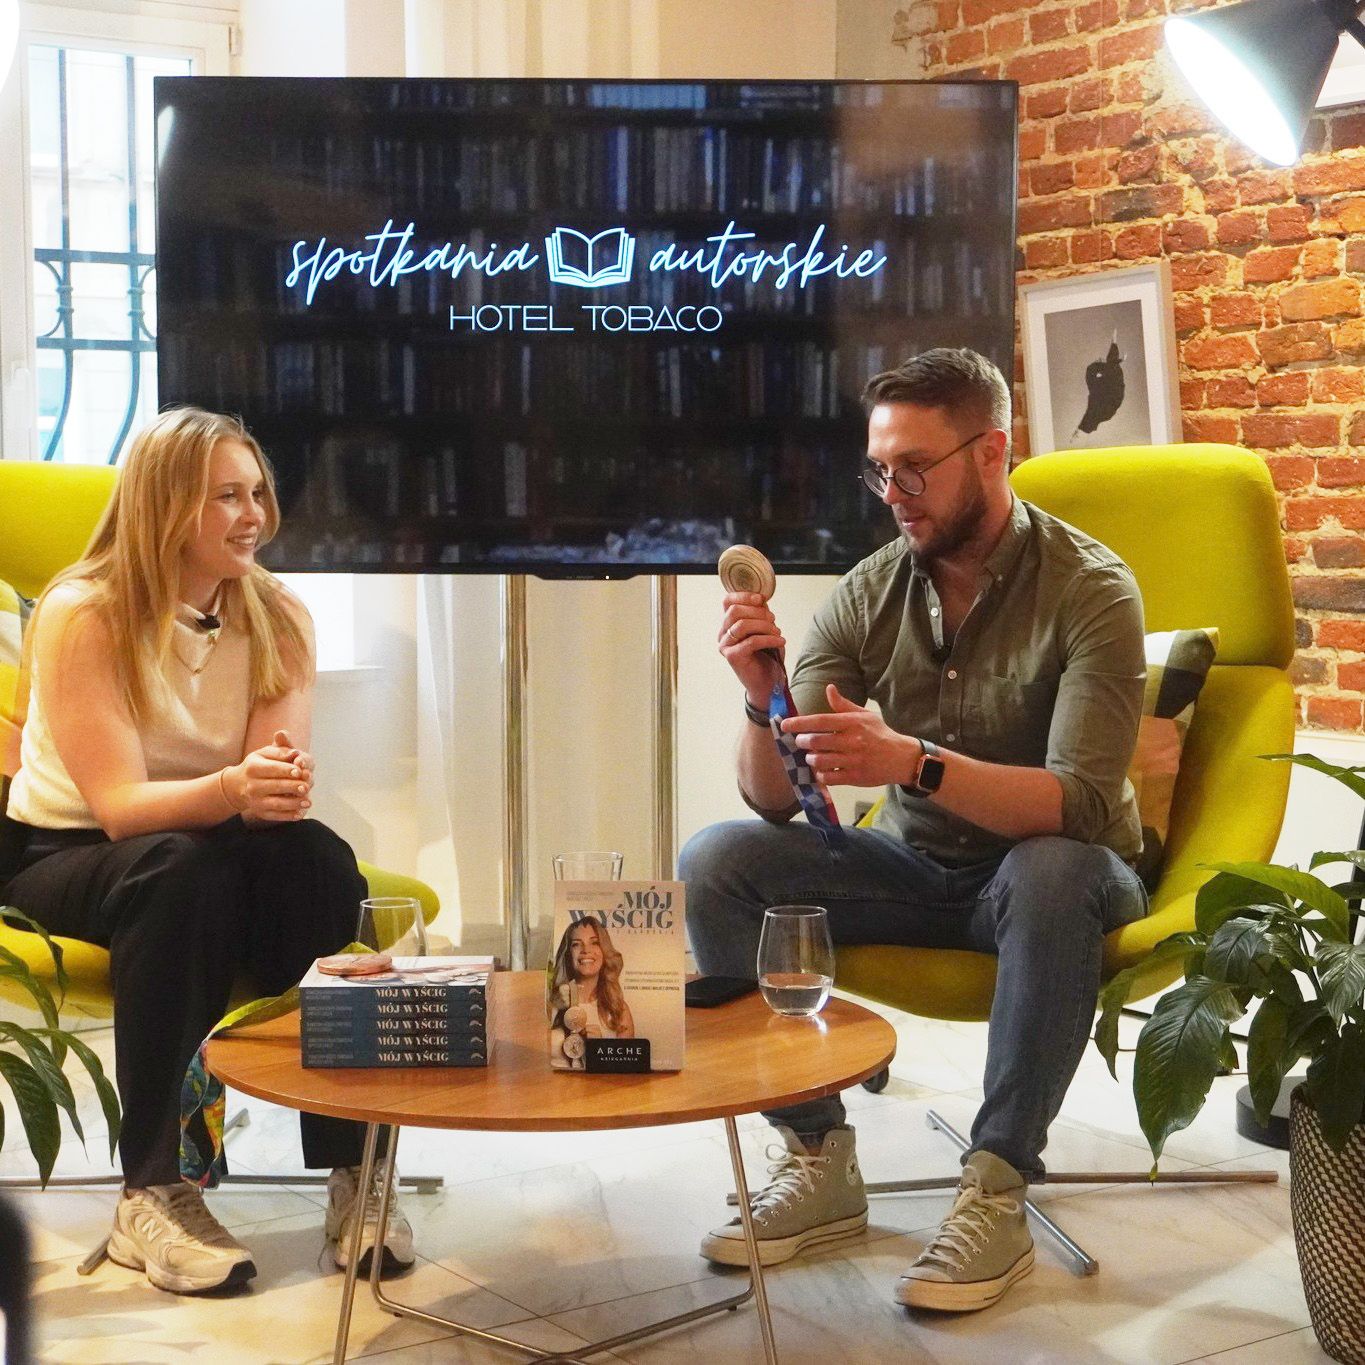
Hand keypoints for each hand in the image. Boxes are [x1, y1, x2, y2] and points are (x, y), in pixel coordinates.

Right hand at [222, 729, 313, 822]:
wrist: (239, 785)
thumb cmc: (259, 765)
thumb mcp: (265, 754)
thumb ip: (281, 751)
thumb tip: (296, 753)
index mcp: (253, 767)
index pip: (272, 768)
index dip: (286, 770)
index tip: (299, 771)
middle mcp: (252, 786)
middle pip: (275, 786)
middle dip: (292, 787)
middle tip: (307, 787)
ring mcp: (256, 801)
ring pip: (276, 803)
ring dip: (293, 803)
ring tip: (308, 801)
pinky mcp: (261, 813)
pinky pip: (276, 816)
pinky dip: (289, 816)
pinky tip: (300, 813)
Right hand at [718, 591, 784, 705]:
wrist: (768, 684)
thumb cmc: (766, 657)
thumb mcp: (765, 629)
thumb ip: (760, 614)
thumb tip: (762, 599)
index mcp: (728, 624)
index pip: (727, 602)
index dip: (744, 596)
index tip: (761, 599)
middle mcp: (723, 634)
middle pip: (734, 611)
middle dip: (758, 612)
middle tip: (773, 620)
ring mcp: (725, 646)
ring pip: (742, 625)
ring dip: (764, 625)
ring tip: (777, 632)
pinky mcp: (732, 657)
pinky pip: (751, 641)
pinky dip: (769, 639)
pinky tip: (780, 641)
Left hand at [780, 684, 920, 787]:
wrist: (902, 758)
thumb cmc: (880, 734)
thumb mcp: (865, 715)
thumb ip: (843, 705)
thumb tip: (829, 688)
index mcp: (852, 723)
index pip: (820, 721)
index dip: (799, 723)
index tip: (784, 725)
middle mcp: (852, 740)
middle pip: (816, 742)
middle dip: (802, 742)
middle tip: (801, 742)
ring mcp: (853, 760)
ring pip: (819, 760)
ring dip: (810, 759)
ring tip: (811, 756)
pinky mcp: (855, 776)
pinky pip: (829, 777)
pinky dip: (820, 775)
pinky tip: (821, 770)